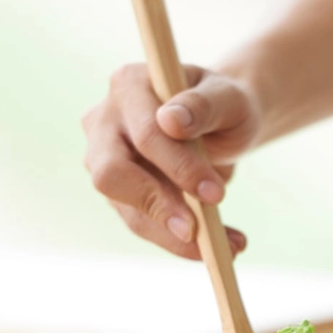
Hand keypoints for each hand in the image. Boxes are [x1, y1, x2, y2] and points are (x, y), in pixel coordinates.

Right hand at [82, 63, 259, 258]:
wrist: (222, 123)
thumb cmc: (224, 105)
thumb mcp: (229, 98)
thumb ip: (204, 105)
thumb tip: (171, 122)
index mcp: (129, 84)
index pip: (145, 133)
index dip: (178, 167)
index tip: (216, 194)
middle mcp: (105, 120)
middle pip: (111, 174)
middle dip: (159, 207)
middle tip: (199, 233)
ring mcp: (103, 159)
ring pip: (126, 208)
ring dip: (174, 236)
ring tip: (227, 247)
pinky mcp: (118, 192)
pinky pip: (142, 223)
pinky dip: (179, 240)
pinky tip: (219, 246)